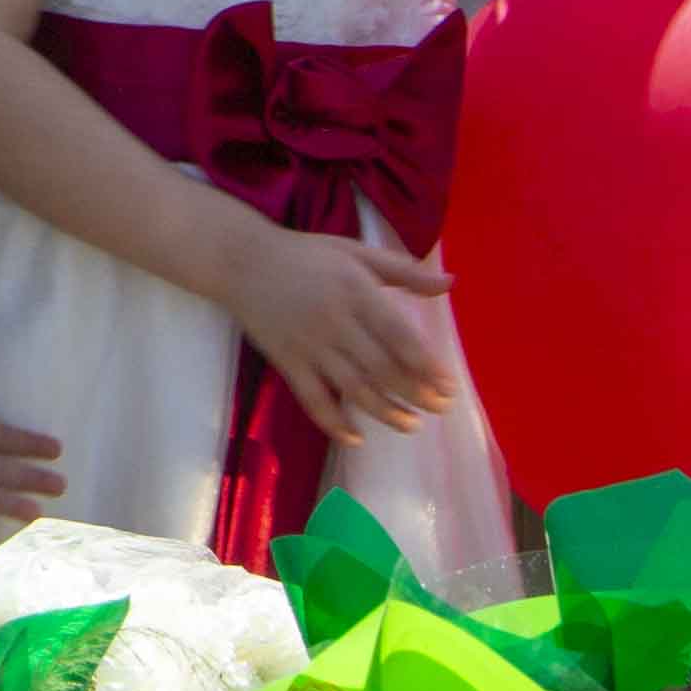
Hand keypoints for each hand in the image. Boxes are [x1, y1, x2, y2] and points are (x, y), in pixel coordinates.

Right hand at [223, 226, 461, 446]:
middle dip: (415, 394)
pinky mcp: (287, 361)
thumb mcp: (356, 252)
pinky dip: (334, 422)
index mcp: (356, 292)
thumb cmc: (306, 254)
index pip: (399, 337)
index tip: (449, 387)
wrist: (240, 260)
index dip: (426, 367)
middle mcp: (335, 322)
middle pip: (382, 369)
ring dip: (385, 412)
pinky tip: (355, 438)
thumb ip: (404, 271)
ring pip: (353, 389)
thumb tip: (451, 283)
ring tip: (410, 425)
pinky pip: (312, 398)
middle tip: (439, 409)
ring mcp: (309, 345)